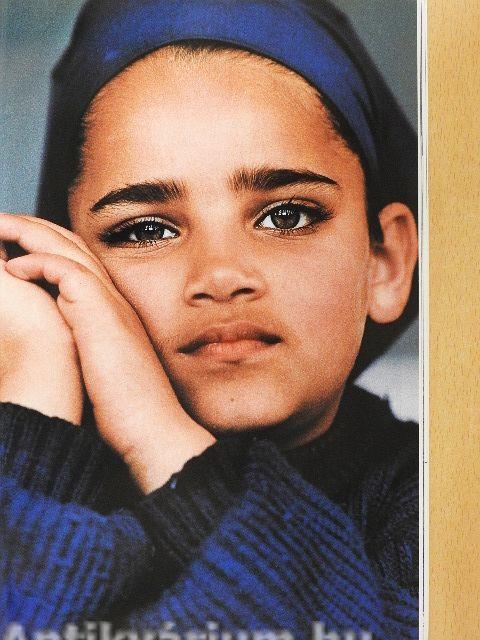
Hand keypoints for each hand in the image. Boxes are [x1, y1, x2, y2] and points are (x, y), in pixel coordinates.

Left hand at [0, 213, 214, 491]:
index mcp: (112, 311)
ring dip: (28, 234)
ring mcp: (110, 303)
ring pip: (67, 249)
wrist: (152, 427)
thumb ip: (82, 352)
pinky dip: (37, 262)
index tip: (18, 247)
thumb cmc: (126, 411)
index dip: (49, 248)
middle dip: (34, 229)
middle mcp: (113, 300)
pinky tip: (14, 268)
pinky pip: (66, 271)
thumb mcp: (100, 373)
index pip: (79, 263)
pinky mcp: (101, 313)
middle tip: (3, 224)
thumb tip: (60, 357)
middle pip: (72, 246)